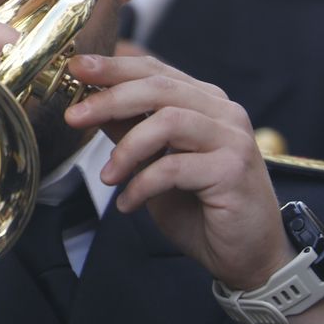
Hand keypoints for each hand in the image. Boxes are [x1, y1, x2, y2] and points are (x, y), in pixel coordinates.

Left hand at [63, 53, 292, 289]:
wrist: (249, 257)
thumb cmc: (203, 211)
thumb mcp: (157, 166)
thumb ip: (133, 134)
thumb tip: (93, 107)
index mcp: (206, 104)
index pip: (156, 71)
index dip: (114, 67)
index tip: (75, 68)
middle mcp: (223, 113)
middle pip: (159, 88)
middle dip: (110, 98)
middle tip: (74, 117)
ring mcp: (232, 139)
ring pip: (169, 120)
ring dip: (128, 148)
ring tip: (108, 177)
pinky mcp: (233, 170)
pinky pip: (175, 167)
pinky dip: (143, 184)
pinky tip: (129, 203)